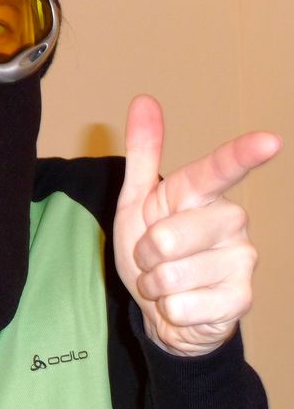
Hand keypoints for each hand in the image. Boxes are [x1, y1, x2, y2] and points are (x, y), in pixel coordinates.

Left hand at [114, 95, 280, 356]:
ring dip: (154, 283)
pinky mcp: (241, 299)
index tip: (269, 141)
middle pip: (170, 237)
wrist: (161, 303)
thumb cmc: (152, 245)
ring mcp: (241, 261)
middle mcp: (231, 221)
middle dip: (145, 252)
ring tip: (167, 280)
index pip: (219, 170)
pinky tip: (183, 303)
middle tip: (152, 256)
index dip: (242, 155)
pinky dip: (168, 309)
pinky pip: (182, 307)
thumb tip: (143, 99)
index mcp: (201, 194)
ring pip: (172, 275)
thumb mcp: (138, 200)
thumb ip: (143, 153)